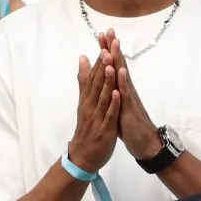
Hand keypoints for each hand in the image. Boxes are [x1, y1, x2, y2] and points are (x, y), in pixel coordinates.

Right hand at [68, 49, 120, 173]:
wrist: (83, 157)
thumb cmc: (86, 128)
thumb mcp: (84, 104)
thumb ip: (84, 83)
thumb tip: (83, 60)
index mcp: (87, 100)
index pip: (92, 76)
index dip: (98, 60)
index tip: (102, 43)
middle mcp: (90, 106)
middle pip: (96, 83)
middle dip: (101, 66)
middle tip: (106, 48)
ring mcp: (97, 117)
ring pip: (102, 96)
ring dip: (106, 80)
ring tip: (111, 65)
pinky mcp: (104, 128)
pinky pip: (109, 114)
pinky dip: (113, 103)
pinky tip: (117, 92)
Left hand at [105, 31, 160, 159]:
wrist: (145, 144)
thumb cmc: (131, 127)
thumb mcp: (117, 107)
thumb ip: (113, 93)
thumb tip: (108, 82)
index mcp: (121, 90)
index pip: (113, 66)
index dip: (108, 51)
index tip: (102, 35)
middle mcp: (126, 90)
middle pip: (119, 65)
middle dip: (112, 48)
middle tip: (108, 31)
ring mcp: (129, 98)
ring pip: (122, 75)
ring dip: (118, 60)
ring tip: (114, 44)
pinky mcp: (130, 109)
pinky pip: (126, 93)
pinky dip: (122, 81)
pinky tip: (120, 70)